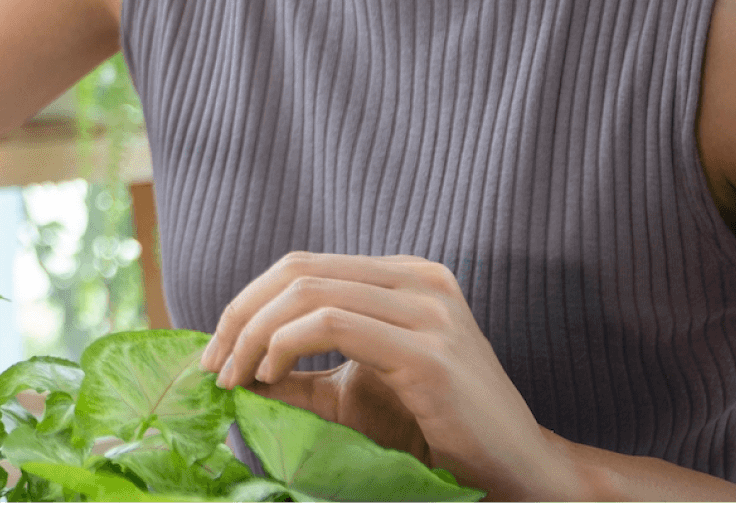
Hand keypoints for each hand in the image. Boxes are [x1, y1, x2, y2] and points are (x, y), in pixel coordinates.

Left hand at [198, 252, 584, 502]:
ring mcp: (429, 309)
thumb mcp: (357, 393)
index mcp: (405, 276)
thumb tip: (235, 365)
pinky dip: (285, 344)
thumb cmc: (437, 433)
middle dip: (242, 314)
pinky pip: (333, 323)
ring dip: (255, 333)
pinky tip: (270, 377)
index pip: (305, 265)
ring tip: (237, 376)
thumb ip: (303, 372)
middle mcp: (419, 278)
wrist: (520, 470)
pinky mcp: (429, 352)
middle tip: (214, 364)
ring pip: (308, 291)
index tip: (217, 349)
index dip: (248, 301)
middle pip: (299, 269)